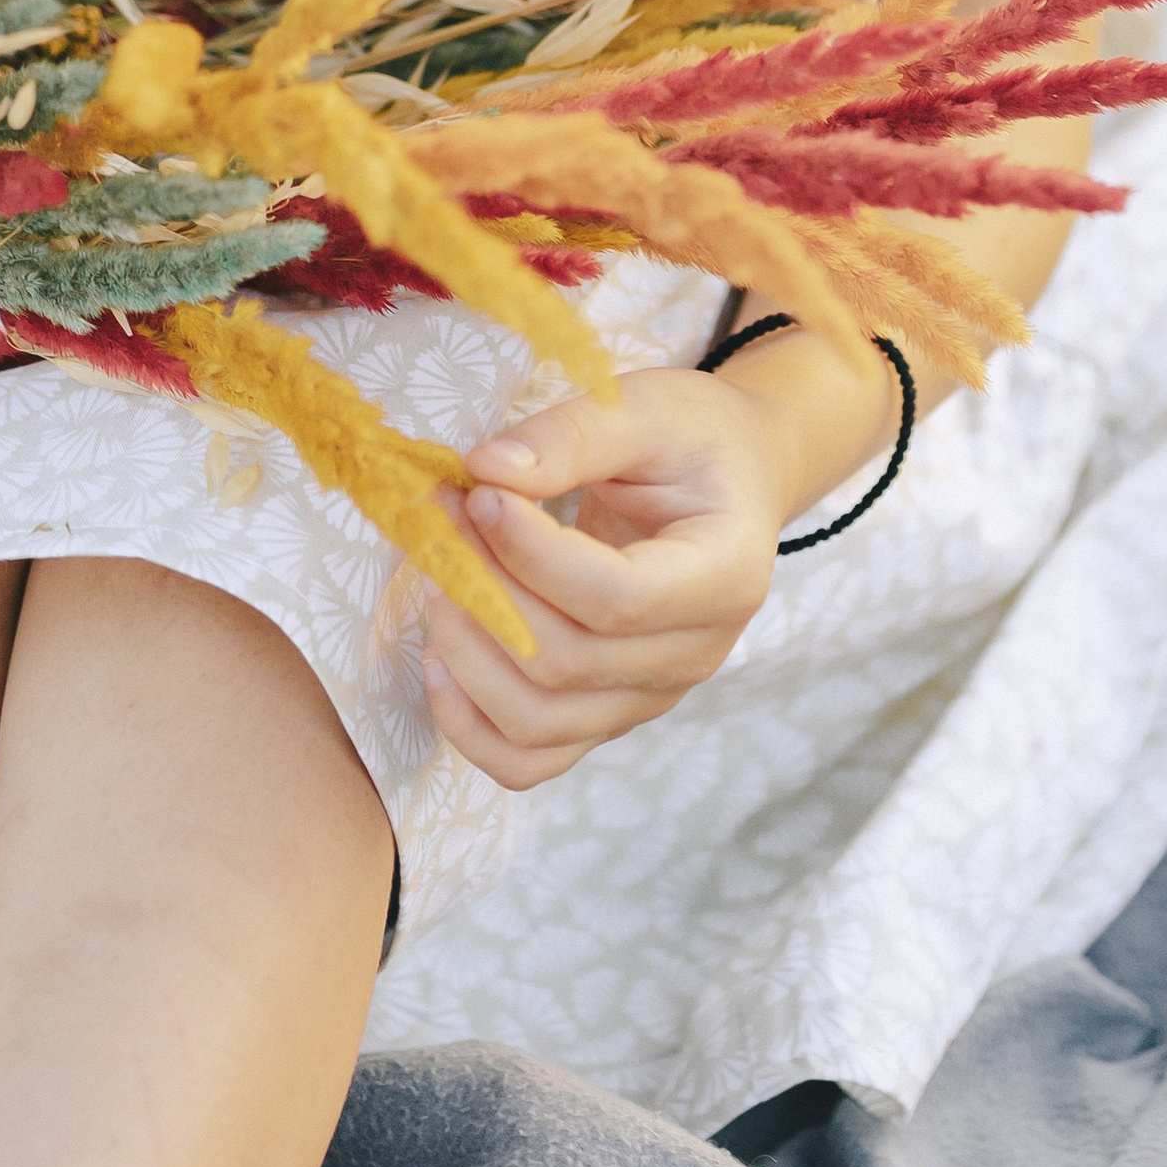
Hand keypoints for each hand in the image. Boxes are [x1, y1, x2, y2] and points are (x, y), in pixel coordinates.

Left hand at [421, 366, 792, 790]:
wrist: (730, 481)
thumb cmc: (693, 439)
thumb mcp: (647, 408)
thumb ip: (571, 435)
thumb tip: (485, 470)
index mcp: (724, 575)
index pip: (616, 599)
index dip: (531, 555)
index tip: (478, 492)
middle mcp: (694, 653)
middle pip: (567, 664)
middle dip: (483, 591)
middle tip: (440, 518)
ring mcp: (650, 695)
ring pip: (539, 722)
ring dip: (466, 654)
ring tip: (435, 576)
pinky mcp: (608, 712)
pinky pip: (530, 758)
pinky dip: (470, 724)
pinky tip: (438, 658)